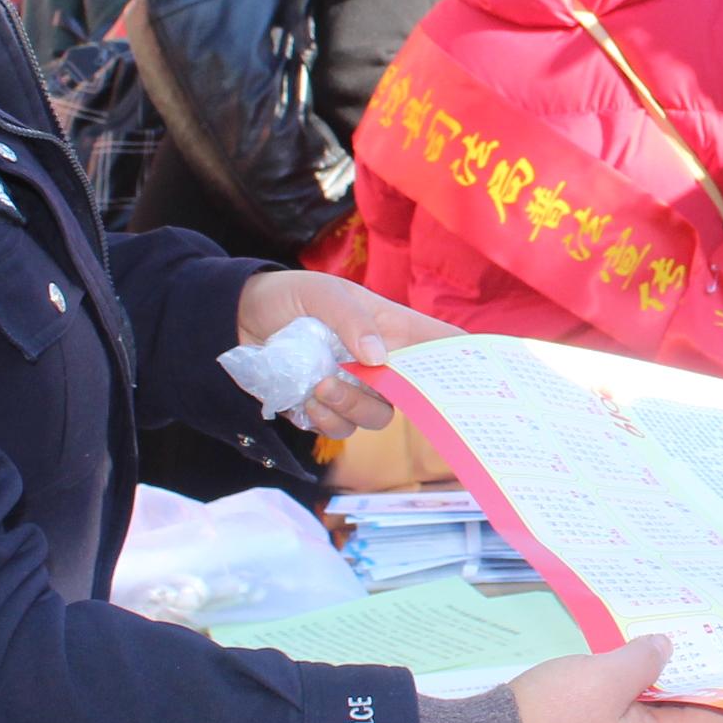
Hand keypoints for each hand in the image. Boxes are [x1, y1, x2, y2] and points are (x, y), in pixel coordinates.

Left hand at [236, 270, 456, 441]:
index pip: (441, 344)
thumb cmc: (290, 297)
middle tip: (362, 379)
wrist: (239, 321)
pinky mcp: (326, 411)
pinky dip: (324, 419)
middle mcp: (380, 363)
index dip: (467, 361)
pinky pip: (340, 430)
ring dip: (349, 407)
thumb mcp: (322, 293)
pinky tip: (306, 398)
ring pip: (375, 417)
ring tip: (320, 385)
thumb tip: (379, 357)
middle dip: (395, 397)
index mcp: (392, 328)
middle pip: (412, 393)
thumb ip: (351, 319)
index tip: (484, 378)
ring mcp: (355, 389)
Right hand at [509, 638, 722, 722]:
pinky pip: (631, 717)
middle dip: (715, 684)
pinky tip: (641, 664)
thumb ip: (644, 660)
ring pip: (660, 717)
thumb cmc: (553, 715)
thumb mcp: (605, 676)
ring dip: (676, 685)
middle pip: (693, 720)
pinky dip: (644, 691)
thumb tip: (666, 650)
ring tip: (693, 646)